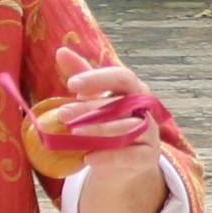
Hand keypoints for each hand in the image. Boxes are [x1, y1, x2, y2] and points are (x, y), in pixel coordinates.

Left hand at [58, 49, 169, 212]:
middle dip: (90, 108)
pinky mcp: (148, 156)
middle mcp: (144, 109)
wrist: (127, 161)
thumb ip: (82, 76)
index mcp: (133, 90)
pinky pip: (131, 156)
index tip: (71, 84)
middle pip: (121, 104)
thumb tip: (61, 51)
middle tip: (62, 114)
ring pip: (127, 129)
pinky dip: (110, 157)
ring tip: (74, 134)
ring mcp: (149, 132)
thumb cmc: (110, 122)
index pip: (122, 77)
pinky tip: (89, 159)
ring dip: (99, 131)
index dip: (98, 79)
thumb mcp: (96, 98)